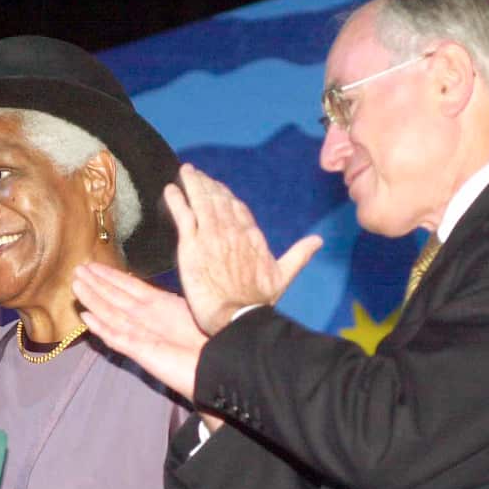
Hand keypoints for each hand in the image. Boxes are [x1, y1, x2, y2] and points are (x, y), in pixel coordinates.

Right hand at [73, 262, 206, 400]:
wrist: (217, 366)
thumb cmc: (211, 340)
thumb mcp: (190, 307)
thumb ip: (169, 298)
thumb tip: (154, 281)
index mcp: (159, 306)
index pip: (129, 286)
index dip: (110, 275)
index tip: (93, 264)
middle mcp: (147, 319)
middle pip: (115, 298)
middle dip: (96, 284)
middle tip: (77, 270)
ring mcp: (142, 336)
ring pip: (111, 315)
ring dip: (93, 300)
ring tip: (76, 285)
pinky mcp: (142, 352)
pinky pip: (118, 337)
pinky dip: (102, 327)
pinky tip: (87, 317)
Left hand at [167, 163, 321, 334]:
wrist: (237, 316)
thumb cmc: (259, 302)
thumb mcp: (284, 276)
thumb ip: (299, 255)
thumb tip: (318, 241)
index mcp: (252, 236)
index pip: (238, 208)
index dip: (226, 195)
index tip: (218, 186)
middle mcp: (232, 230)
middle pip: (219, 199)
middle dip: (207, 184)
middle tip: (196, 174)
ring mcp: (210, 235)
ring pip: (201, 201)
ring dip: (193, 184)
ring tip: (185, 172)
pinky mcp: (192, 245)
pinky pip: (183, 215)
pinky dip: (176, 201)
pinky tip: (170, 189)